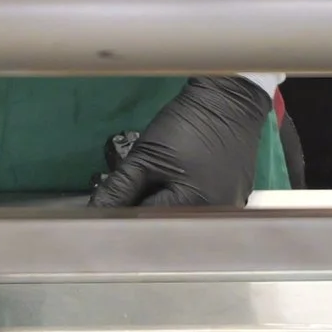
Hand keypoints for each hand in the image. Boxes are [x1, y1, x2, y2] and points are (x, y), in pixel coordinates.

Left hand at [88, 76, 272, 208]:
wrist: (227, 104)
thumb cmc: (186, 126)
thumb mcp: (145, 157)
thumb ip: (119, 189)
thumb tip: (96, 212)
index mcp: (192, 208)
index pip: (144, 224)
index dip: (121, 216)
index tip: (106, 209)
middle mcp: (215, 217)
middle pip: (165, 226)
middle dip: (142, 213)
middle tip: (131, 192)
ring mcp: (228, 210)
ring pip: (182, 221)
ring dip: (161, 209)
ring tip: (154, 185)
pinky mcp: (234, 202)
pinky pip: (201, 212)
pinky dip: (182, 203)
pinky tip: (175, 186)